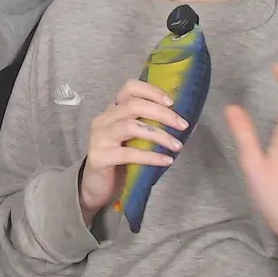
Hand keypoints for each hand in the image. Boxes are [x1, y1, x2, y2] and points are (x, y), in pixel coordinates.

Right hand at [79, 80, 186, 216]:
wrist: (95, 187)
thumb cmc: (118, 161)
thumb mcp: (131, 139)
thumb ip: (145, 126)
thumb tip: (177, 120)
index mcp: (111, 111)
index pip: (129, 89)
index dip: (151, 91)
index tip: (171, 102)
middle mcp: (103, 120)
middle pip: (133, 106)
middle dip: (162, 113)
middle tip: (182, 125)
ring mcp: (99, 138)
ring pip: (132, 126)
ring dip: (160, 135)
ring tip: (177, 146)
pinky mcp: (99, 157)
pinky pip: (129, 153)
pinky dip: (151, 156)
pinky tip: (166, 160)